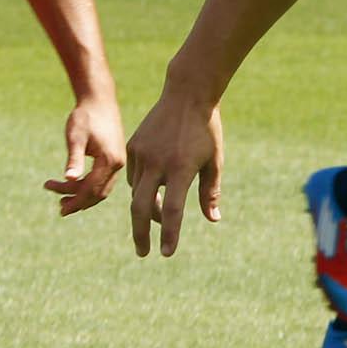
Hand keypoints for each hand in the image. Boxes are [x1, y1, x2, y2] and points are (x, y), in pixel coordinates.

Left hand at [42, 92, 125, 215]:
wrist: (99, 99)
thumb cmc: (85, 116)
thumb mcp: (76, 137)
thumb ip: (74, 159)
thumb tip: (69, 179)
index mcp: (110, 161)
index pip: (92, 190)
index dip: (76, 201)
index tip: (60, 207)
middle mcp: (118, 164)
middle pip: (98, 193)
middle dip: (78, 202)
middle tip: (59, 206)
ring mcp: (118, 162)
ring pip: (101, 188)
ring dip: (83, 195)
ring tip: (62, 197)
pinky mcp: (115, 158)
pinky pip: (103, 180)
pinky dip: (89, 186)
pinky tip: (76, 184)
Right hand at [124, 82, 223, 257]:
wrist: (186, 94)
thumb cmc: (206, 130)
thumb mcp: (214, 160)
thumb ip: (210, 192)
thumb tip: (213, 220)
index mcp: (180, 168)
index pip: (172, 211)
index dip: (169, 235)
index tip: (166, 253)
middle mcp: (157, 162)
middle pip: (141, 207)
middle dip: (140, 234)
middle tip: (143, 253)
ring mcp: (142, 153)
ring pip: (136, 192)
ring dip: (145, 208)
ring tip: (155, 217)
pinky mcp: (132, 146)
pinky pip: (132, 176)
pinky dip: (140, 187)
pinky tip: (150, 188)